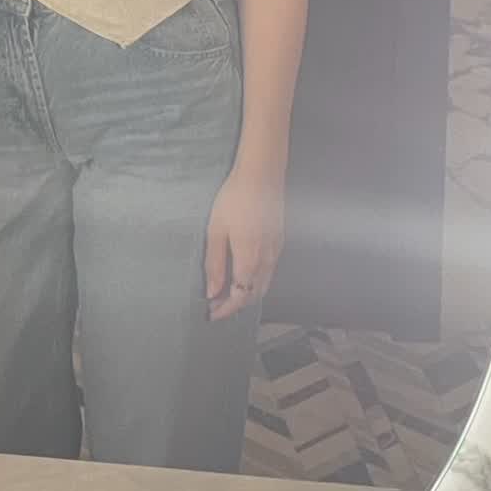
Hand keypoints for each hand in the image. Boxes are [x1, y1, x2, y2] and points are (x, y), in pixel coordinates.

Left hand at [204, 165, 283, 320]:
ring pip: (264, 285)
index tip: (212, 314)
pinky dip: (256, 281)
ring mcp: (276, 251)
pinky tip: (243, 274)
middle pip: (254, 295)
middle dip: (236, 305)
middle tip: (216, 305)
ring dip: (247, 294)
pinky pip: (269, 272)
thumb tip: (212, 292)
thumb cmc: (234, 199)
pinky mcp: (279, 242)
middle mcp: (267, 261)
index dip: (226, 309)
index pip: (239, 297)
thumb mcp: (216, 230)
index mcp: (249, 260)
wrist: (261, 176)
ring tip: (227, 292)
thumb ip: (215, 263)